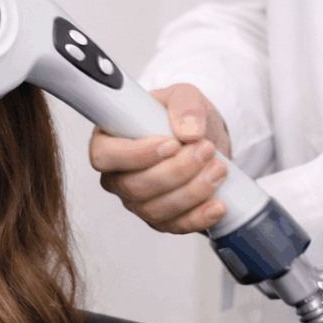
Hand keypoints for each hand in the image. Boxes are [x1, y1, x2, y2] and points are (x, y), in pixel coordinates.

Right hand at [88, 83, 232, 233]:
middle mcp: (117, 176)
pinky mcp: (160, 218)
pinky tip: (218, 204)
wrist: (204, 139)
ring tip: (218, 168)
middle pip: (133, 187)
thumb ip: (184, 105)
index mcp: (109, 141)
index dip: (135, 154)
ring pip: (154, 209)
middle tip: (205, 150)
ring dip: (191, 192)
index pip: (104, 155)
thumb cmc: (181, 117)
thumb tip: (189, 132)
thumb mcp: (184, 96)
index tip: (170, 144)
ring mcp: (136, 201)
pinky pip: (173, 226)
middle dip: (175, 172)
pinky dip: (198, 217)